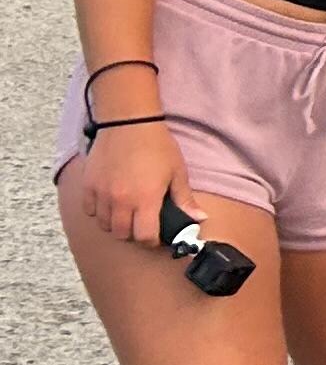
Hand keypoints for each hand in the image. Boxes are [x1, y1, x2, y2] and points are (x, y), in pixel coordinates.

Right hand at [64, 118, 187, 246]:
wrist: (128, 123)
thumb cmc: (157, 145)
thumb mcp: (177, 172)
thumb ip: (185, 199)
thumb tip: (199, 219)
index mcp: (145, 199)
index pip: (144, 237)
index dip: (152, 241)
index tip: (156, 235)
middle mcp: (120, 201)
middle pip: (122, 235)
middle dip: (134, 234)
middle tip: (142, 223)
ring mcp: (101, 194)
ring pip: (104, 225)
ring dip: (116, 224)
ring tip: (127, 212)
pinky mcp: (88, 185)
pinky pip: (89, 210)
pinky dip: (99, 212)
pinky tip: (111, 202)